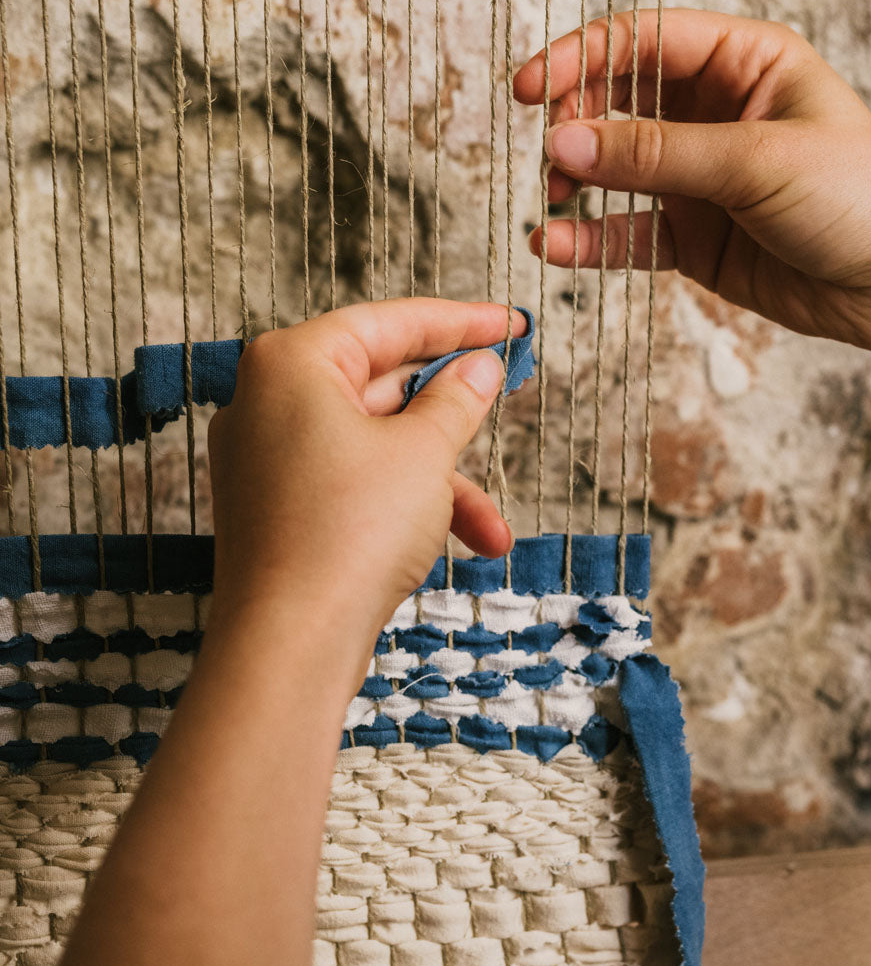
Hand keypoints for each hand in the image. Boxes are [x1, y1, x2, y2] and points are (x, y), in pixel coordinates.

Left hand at [207, 299, 522, 640]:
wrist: (291, 643)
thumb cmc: (347, 535)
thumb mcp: (423, 454)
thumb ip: (456, 400)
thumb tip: (479, 368)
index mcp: (291, 364)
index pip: (387, 322)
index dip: (459, 322)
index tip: (509, 323)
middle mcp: (267, 404)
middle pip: (379, 385)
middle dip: (452, 412)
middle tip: (506, 397)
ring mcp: (267, 459)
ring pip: (375, 446)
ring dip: (441, 481)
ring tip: (493, 526)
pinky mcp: (278, 509)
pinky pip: (354, 485)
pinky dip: (406, 506)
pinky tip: (461, 544)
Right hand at [514, 8, 870, 352]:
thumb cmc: (862, 195)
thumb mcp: (756, 160)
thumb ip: (656, 154)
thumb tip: (566, 141)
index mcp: (742, 64)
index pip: (643, 42)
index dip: (582, 59)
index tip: (532, 90)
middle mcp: (714, 116)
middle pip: (618, 103)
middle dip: (574, 123)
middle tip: (550, 152)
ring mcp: (700, 179)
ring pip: (615, 172)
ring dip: (576, 182)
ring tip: (554, 198)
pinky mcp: (694, 238)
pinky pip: (628, 234)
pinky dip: (591, 241)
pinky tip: (556, 246)